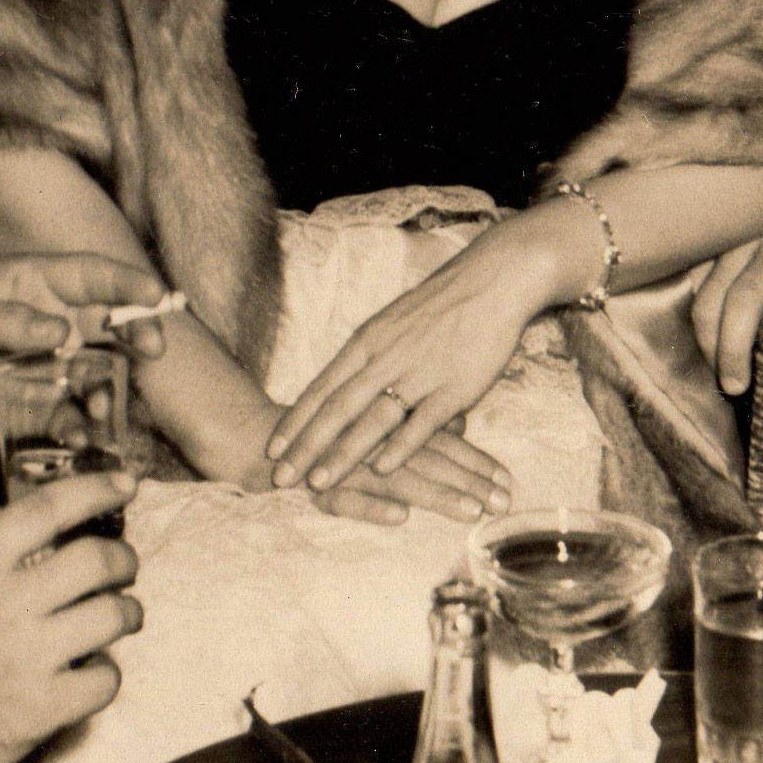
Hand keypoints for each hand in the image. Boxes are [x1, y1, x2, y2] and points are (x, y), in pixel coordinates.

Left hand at [0, 252, 169, 453]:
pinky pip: (70, 418)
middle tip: (151, 351)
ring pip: (96, 374)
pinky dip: (84, 428)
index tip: (155, 295)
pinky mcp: (29, 411)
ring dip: (112, 387)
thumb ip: (6, 322)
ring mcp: (40, 369)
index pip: (87, 276)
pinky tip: (84, 438)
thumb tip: (62, 330)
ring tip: (106, 408)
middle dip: (135, 334)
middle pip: (106, 324)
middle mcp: (43, 325)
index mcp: (27, 287)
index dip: (124, 282)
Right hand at [0, 468, 143, 762]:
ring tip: (123, 615)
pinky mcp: (41, 708)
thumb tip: (24, 507)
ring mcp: (25, 659)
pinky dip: (108, 672)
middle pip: (96, 560)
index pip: (48, 509)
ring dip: (128, 612)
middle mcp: (4, 606)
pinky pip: (106, 678)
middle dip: (125, 559)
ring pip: (112, 616)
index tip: (124, 484)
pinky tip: (93, 669)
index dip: (96, 489)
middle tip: (125, 567)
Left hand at [266, 228, 549, 496]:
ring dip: (342, 454)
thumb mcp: (393, 322)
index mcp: (368, 341)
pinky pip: (422, 422)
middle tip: (279, 477)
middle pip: (337, 408)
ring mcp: (419, 373)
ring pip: (372, 420)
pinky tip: (381, 470)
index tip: (271, 449)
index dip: (295, 421)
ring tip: (317, 482)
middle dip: (305, 446)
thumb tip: (349, 386)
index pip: (322, 388)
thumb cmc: (441, 304)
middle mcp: (386, 358)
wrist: (491, 280)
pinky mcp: (454, 387)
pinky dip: (400, 446)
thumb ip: (371, 356)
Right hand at [284, 409, 513, 524]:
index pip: (442, 442)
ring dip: (436, 494)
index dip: (477, 462)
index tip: (510, 483)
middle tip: (505, 503)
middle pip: (429, 460)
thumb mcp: (373, 422)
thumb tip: (461, 426)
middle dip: (470, 483)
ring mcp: (346, 463)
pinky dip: (372, 506)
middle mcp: (373, 441)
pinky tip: (400, 517)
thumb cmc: (322, 431)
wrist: (258, 438)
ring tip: (470, 511)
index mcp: (388, 423)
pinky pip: (345, 498)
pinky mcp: (317, 485)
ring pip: (396, 477)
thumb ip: (415, 425)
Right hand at [692, 231, 762, 422]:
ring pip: (713, 292)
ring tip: (719, 372)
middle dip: (735, 345)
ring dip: (710, 338)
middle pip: (747, 295)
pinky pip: (696, 283)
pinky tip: (709, 343)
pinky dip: (698, 319)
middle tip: (735, 386)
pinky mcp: (719, 245)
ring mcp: (745, 242)